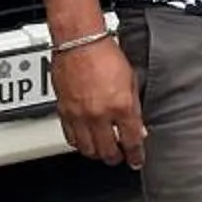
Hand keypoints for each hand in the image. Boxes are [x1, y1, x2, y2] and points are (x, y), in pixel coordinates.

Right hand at [56, 37, 146, 168]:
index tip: (136, 160)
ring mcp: (79, 115)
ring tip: (103, 150)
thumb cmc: (105, 53)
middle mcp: (99, 115)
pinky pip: (70, 138)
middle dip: (116, 157)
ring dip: (97, 153)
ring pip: (87, 149)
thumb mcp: (131, 80)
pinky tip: (85, 140)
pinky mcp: (64, 112)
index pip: (131, 141)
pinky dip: (79, 143)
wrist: (79, 41)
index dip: (135, 155)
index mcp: (121, 106)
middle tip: (120, 157)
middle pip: (107, 151)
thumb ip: (135, 107)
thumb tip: (138, 128)